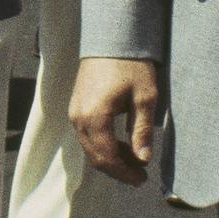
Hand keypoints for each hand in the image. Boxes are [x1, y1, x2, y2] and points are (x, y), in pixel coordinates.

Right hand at [69, 56, 161, 185]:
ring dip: (110, 158)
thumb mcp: (145, 98)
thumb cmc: (131, 65)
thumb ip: (142, 131)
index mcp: (95, 117)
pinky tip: (121, 144)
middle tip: (140, 176)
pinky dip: (103, 145)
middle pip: (95, 157)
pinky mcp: (76, 106)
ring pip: (90, 147)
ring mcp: (74, 111)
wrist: (111, 38)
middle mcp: (78, 117)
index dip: (124, 173)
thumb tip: (143, 159)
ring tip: (134, 161)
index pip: (106, 157)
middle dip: (117, 170)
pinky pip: (87, 135)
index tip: (143, 179)